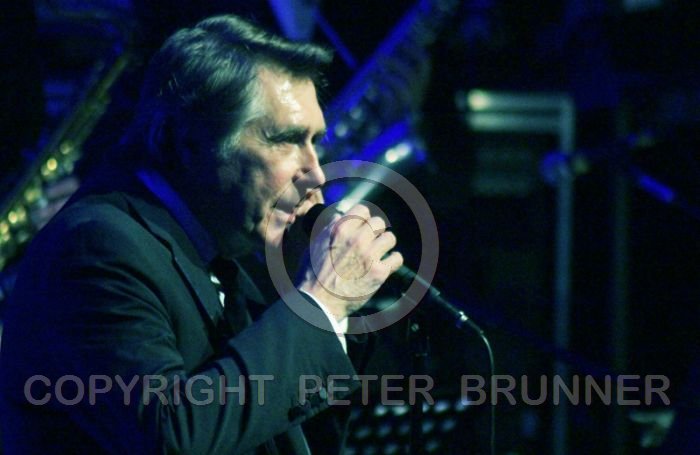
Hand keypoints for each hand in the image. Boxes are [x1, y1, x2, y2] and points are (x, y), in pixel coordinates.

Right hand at [299, 204, 402, 320]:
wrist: (318, 302)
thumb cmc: (313, 275)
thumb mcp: (315, 244)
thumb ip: (330, 228)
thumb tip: (340, 215)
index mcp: (340, 229)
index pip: (362, 210)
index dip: (363, 218)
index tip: (363, 226)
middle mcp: (356, 238)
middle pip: (379, 222)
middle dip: (375, 231)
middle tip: (371, 241)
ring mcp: (369, 255)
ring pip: (390, 238)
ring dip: (385, 245)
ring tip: (379, 253)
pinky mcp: (379, 272)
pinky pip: (396, 258)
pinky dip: (392, 262)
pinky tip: (385, 265)